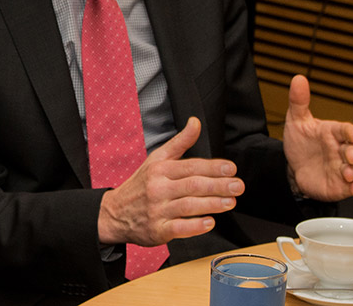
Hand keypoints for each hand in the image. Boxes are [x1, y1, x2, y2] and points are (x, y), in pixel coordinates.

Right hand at [98, 117, 243, 246]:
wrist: (115, 212)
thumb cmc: (141, 185)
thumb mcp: (156, 159)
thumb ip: (180, 142)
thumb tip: (195, 122)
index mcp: (160, 169)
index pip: (190, 166)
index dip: (212, 167)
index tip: (231, 169)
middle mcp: (158, 188)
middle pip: (192, 185)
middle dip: (218, 185)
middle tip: (237, 186)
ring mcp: (157, 210)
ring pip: (188, 205)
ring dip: (212, 204)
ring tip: (230, 202)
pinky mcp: (158, 230)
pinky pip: (179, 228)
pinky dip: (195, 226)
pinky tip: (209, 222)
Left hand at [283, 74, 352, 200]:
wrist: (294, 167)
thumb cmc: (300, 142)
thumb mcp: (296, 121)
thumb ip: (298, 101)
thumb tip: (298, 78)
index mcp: (332, 133)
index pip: (345, 130)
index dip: (350, 131)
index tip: (351, 134)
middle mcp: (341, 149)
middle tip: (348, 155)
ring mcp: (342, 167)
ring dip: (352, 170)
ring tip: (345, 172)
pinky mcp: (341, 183)